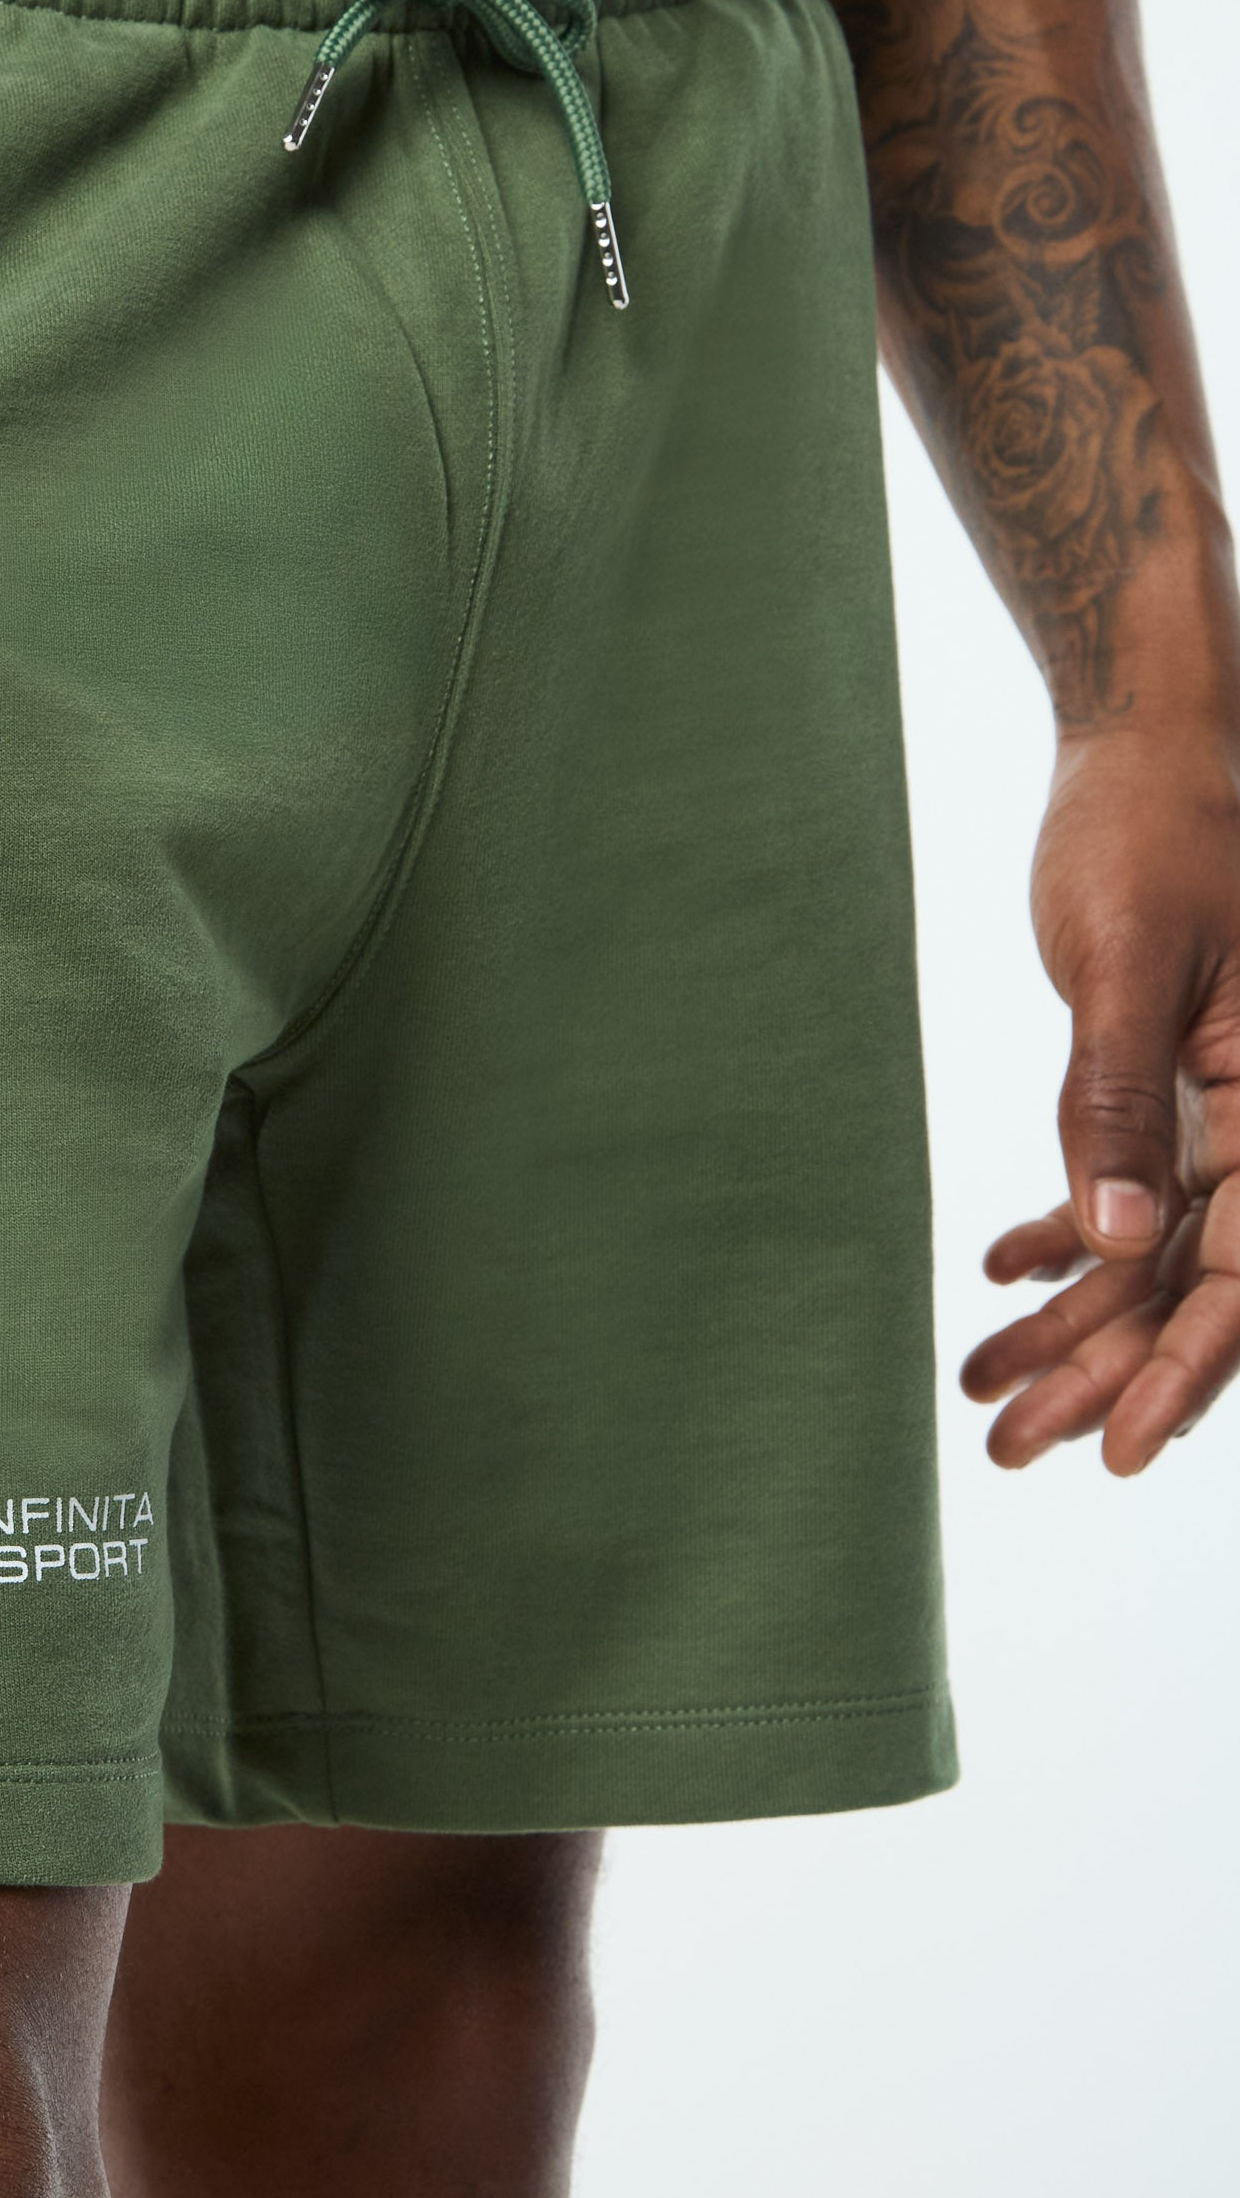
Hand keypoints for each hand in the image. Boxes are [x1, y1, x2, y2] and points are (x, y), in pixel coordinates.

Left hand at [963, 723, 1239, 1472]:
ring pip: (1155, 1249)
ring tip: (983, 1391)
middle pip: (1193, 1282)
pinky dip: (1069, 1235)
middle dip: (1104, 1373)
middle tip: (1006, 1448)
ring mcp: (1230, 1107)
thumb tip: (1113, 1239)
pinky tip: (1004, 1272)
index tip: (1120, 1453)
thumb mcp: (1126, 963)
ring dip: (1074, 1323)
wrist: (1152, 744)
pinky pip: (1132, 1185)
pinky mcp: (1179, 1083)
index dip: (1185, 1372)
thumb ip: (1120, 1098)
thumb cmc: (1153, 831)